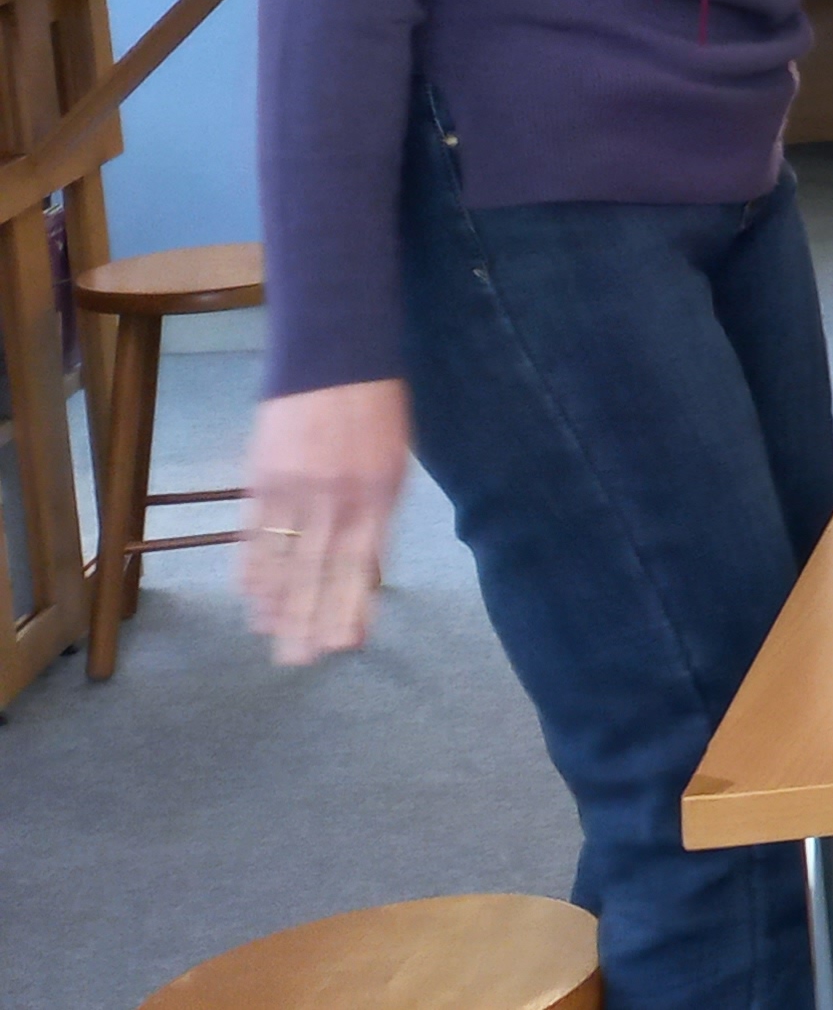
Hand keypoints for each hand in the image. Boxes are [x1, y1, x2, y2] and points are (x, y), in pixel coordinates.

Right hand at [237, 380, 408, 665]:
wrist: (334, 358)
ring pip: (283, 559)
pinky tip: (250, 599)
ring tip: (272, 640)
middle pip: (320, 572)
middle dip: (310, 620)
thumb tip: (367, 571)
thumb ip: (379, 516)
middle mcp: (338, 498)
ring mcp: (295, 489)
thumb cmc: (375, 413)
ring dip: (277, 604)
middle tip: (301, 662)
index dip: (351, 607)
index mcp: (379, 495)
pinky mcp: (262, 477)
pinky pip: (254, 533)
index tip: (345, 646)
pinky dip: (252, 568)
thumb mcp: (394, 463)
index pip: (363, 566)